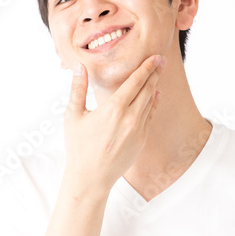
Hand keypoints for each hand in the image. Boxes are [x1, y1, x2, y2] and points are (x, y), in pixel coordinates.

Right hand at [63, 55, 164, 194]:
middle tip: (161, 61)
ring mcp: (138, 130)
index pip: (135, 82)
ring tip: (157, 76)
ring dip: (155, 87)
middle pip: (148, 89)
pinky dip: (153, 104)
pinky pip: (150, 117)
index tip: (155, 57)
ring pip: (151, 103)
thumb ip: (78, 89)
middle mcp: (130, 118)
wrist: (91, 178)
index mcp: (113, 108)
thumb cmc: (78, 147)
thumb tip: (79, 67)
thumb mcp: (73, 116)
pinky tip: (154, 97)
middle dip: (155, 73)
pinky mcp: (142, 140)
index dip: (147, 67)